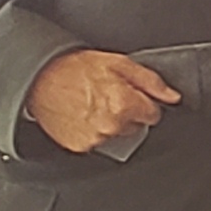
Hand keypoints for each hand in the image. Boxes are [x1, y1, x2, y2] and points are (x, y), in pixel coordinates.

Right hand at [25, 48, 179, 153]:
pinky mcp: (80, 146)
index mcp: (124, 104)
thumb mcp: (118, 63)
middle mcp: (111, 125)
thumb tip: (172, 96)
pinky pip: (98, 141)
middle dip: (127, 112)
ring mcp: (95, 138)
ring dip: (110, 122)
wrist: (38, 78)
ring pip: (117, 134)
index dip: (143, 102)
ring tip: (91, 104)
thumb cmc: (74, 68)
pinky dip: (93, 131)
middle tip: (106, 96)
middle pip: (135, 125)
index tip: (131, 96)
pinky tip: (82, 115)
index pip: (153, 114)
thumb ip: (150, 82)